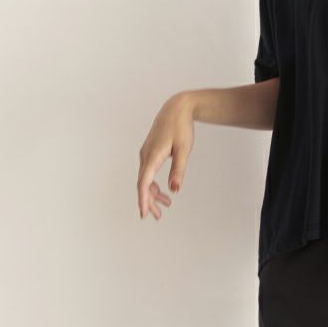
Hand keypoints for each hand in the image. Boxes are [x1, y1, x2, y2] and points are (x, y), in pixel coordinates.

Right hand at [137, 92, 195, 219]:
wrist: (177, 109)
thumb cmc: (181, 128)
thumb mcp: (184, 150)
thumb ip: (179, 170)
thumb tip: (175, 189)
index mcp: (152, 156)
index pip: (144, 183)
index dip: (143, 199)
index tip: (144, 214)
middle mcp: (145, 156)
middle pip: (143, 184)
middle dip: (149, 202)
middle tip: (157, 217)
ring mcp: (146, 154)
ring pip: (145, 179)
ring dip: (153, 194)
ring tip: (166, 206)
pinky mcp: (150, 153)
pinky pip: (148, 173)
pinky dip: (154, 184)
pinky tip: (165, 191)